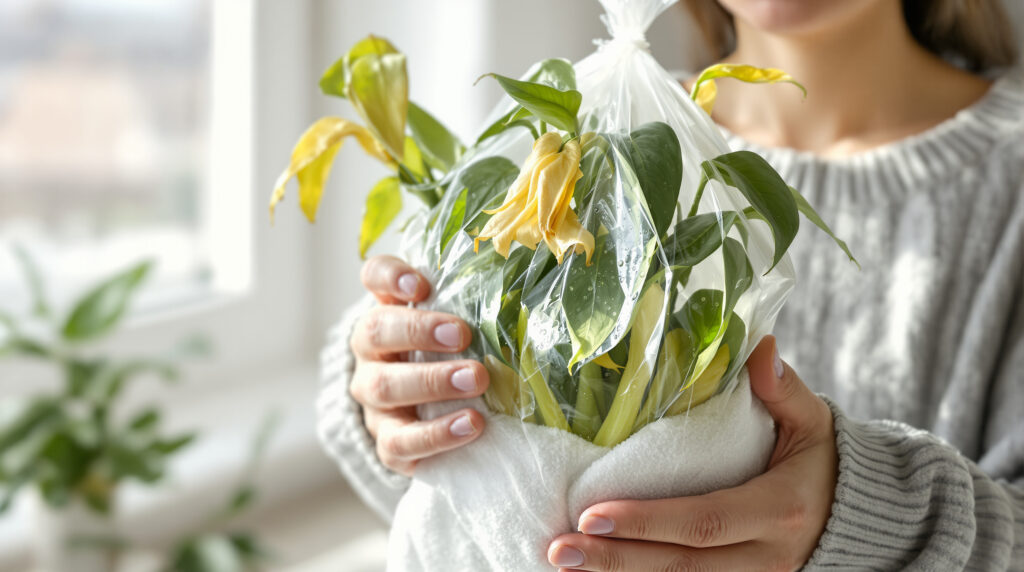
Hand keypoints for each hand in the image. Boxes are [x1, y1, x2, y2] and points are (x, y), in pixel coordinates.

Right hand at [348, 255, 488, 476]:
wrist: (428, 426)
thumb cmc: (450, 365)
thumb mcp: (456, 333)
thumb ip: (473, 311)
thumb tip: (523, 296)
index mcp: (388, 313)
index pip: (375, 277)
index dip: (392, 276)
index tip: (421, 284)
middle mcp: (370, 354)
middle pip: (375, 331)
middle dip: (419, 331)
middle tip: (462, 335)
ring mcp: (373, 401)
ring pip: (384, 387)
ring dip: (431, 381)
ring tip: (476, 379)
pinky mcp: (387, 445)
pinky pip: (398, 442)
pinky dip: (435, 434)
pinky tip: (470, 424)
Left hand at [547, 336, 837, 570]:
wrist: (859, 515)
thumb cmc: (823, 460)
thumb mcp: (814, 421)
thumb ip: (785, 389)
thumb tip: (759, 348)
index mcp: (778, 511)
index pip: (704, 521)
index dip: (647, 522)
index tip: (591, 514)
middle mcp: (767, 558)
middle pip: (684, 566)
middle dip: (617, 560)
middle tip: (559, 549)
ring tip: (565, 565)